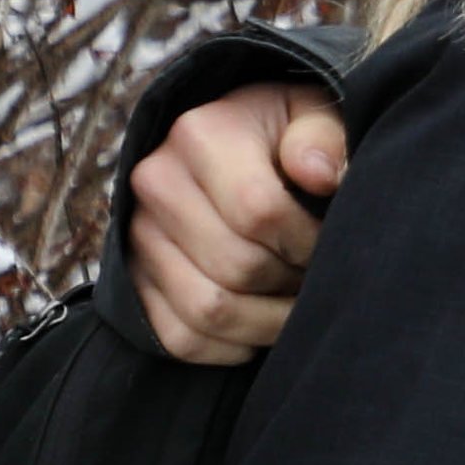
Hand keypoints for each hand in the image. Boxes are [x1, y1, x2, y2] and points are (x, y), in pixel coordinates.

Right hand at [132, 84, 344, 366]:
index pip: (259, 210)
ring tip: (297, 301)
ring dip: (269, 322)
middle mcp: (156, 181)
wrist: (241, 150)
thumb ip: (326, 138)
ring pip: (209, 309)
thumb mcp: (316, 118)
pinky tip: (264, 325)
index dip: (308, 240)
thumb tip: (319, 172)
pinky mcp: (133, 281)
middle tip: (319, 275)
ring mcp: (138, 235)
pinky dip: (231, 346)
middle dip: (293, 281)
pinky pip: (180, 338)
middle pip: (237, 266)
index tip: (331, 240)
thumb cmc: (290, 137)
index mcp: (200, 134)